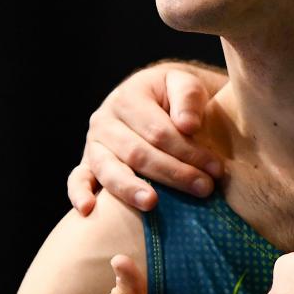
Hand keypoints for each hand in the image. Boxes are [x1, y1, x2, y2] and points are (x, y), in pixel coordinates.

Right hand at [69, 63, 225, 214]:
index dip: (188, 152)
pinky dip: (80, 194)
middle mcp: (105, 120)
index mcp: (128, 98)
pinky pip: (78, 179)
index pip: (158, 131)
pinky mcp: (87, 164)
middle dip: (173, 173)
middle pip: (137, 153)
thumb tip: (187, 125)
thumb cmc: (172, 95)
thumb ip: (188, 97)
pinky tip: (89, 210)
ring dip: (130, 188)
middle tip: (204, 189)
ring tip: (152, 203)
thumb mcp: (184, 84)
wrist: (151, 98)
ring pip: (109, 169)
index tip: (216, 169)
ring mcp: (94, 144)